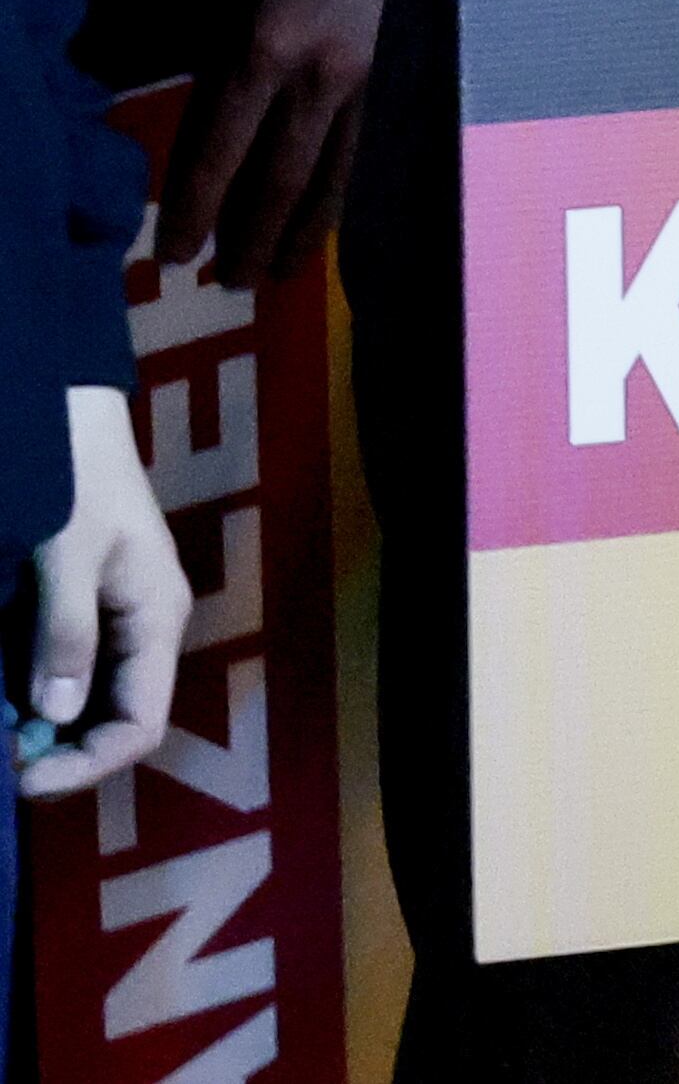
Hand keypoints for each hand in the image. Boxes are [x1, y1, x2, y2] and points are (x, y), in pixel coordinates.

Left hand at [19, 389, 190, 797]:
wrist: (64, 406)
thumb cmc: (74, 473)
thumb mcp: (69, 550)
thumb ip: (66, 631)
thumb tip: (53, 717)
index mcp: (154, 620)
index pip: (140, 724)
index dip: (86, 764)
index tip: (18, 778)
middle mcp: (136, 630)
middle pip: (109, 719)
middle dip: (53, 751)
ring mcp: (104, 618)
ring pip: (76, 698)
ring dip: (30, 724)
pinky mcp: (71, 604)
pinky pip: (51, 665)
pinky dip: (17, 689)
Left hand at [162, 0, 388, 286]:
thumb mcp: (227, 5)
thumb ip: (218, 77)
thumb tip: (201, 152)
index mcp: (262, 54)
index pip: (220, 153)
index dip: (196, 209)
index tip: (175, 252)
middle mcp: (314, 81)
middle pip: (279, 181)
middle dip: (250, 238)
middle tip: (229, 284)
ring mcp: (359, 87)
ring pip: (329, 179)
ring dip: (299, 234)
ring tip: (278, 273)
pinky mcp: (387, 85)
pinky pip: (357, 156)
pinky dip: (335, 199)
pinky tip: (321, 227)